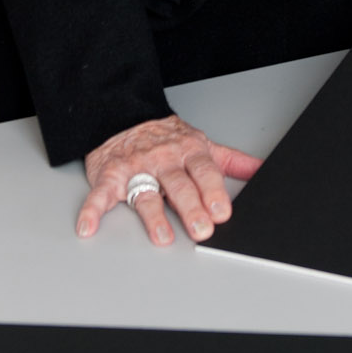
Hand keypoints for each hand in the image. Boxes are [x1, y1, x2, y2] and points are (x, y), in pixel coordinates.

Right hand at [76, 113, 260, 247]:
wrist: (122, 116)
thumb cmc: (165, 137)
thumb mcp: (203, 144)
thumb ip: (232, 161)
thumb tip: (262, 171)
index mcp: (188, 151)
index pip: (203, 171)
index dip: (213, 191)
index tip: (222, 211)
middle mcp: (163, 160)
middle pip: (178, 185)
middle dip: (191, 207)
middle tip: (201, 229)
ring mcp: (135, 168)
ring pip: (145, 192)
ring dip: (153, 216)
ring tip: (162, 236)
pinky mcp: (109, 176)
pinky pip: (100, 193)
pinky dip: (92, 210)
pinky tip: (89, 226)